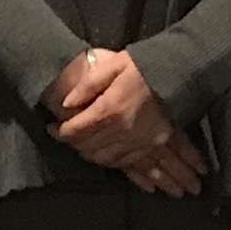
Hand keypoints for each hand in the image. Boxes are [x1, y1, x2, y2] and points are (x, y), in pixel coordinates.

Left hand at [52, 49, 203, 196]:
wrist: (179, 75)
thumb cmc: (143, 67)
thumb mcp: (113, 65)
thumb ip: (88, 85)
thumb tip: (66, 104)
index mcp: (108, 110)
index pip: (75, 130)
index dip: (59, 131)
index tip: (51, 128)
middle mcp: (120, 131)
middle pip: (88, 147)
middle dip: (73, 145)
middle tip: (67, 139)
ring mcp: (136, 142)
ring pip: (105, 159)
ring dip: (91, 157)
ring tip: (82, 151)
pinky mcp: (150, 147)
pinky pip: (127, 164)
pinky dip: (112, 164)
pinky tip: (105, 160)